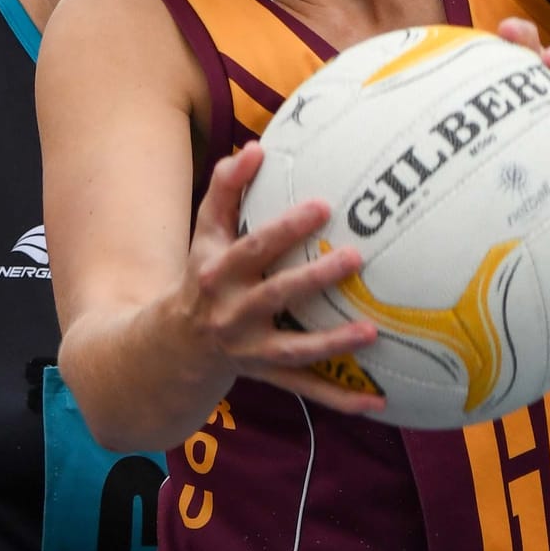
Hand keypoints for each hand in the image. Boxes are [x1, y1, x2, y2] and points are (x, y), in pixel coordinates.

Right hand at [170, 141, 385, 417]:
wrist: (170, 348)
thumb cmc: (199, 277)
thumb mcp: (202, 234)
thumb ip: (224, 189)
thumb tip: (253, 148)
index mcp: (218, 274)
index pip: (253, 247)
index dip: (286, 228)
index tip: (323, 206)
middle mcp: (231, 315)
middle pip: (275, 295)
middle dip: (313, 279)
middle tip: (355, 258)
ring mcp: (250, 351)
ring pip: (294, 350)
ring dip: (332, 344)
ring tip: (372, 332)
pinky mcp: (269, 377)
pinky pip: (307, 390)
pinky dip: (341, 399)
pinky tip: (379, 403)